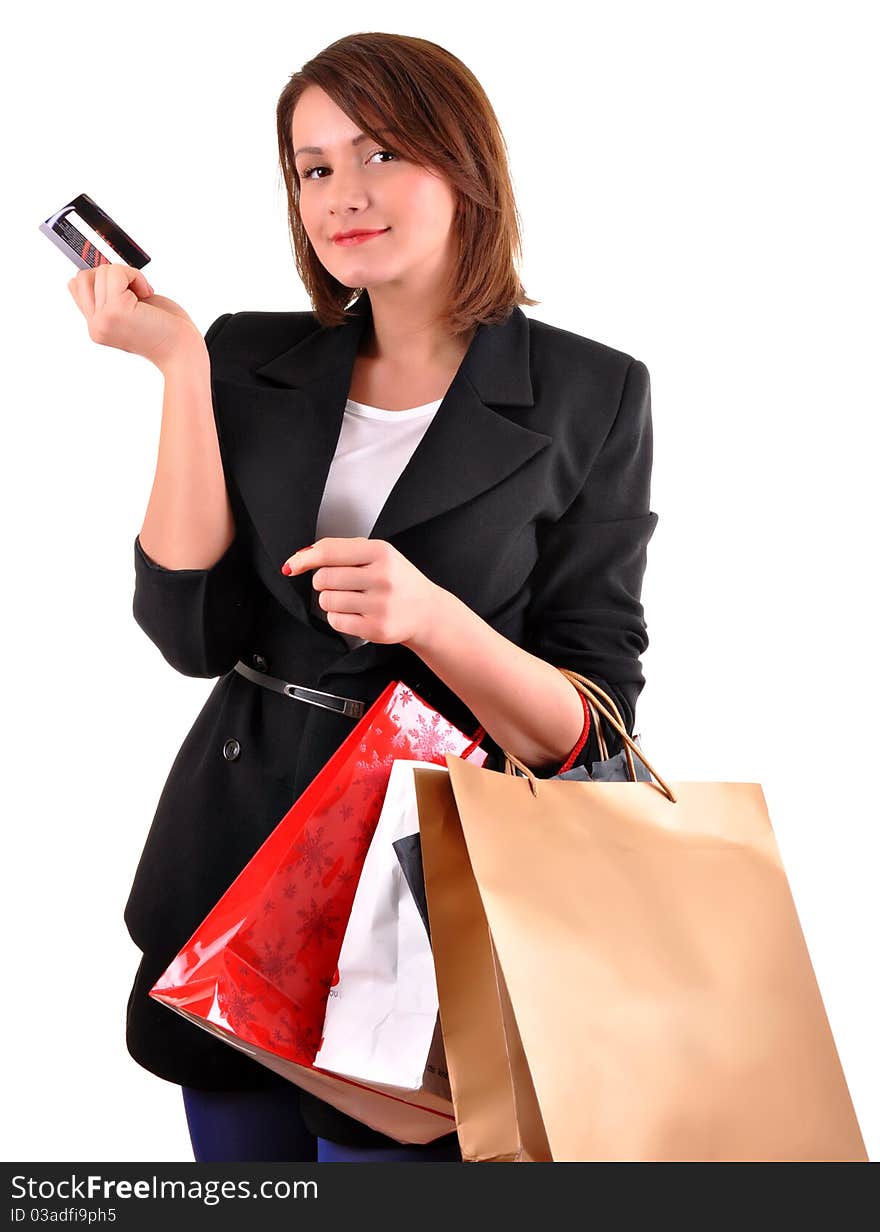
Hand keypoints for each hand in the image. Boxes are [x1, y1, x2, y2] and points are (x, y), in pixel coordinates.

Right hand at [67, 262, 202, 369]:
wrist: (183, 351)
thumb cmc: (166, 330)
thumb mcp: (130, 310)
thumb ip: (108, 295)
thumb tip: (97, 269)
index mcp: (97, 326)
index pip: (77, 286)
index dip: (101, 279)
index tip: (127, 291)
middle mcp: (95, 326)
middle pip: (84, 276)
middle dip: (113, 275)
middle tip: (136, 294)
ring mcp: (102, 320)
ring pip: (102, 271)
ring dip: (128, 275)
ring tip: (143, 297)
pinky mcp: (115, 311)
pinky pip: (116, 272)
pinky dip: (135, 275)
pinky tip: (147, 293)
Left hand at [282, 537, 441, 646]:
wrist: (426, 612)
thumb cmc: (398, 580)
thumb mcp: (378, 554)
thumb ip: (342, 550)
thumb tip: (301, 556)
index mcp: (381, 552)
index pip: (329, 552)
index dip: (304, 558)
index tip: (292, 565)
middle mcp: (382, 577)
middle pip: (323, 578)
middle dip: (324, 582)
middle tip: (342, 584)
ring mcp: (380, 605)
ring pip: (327, 601)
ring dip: (332, 601)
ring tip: (352, 599)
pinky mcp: (376, 628)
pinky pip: (336, 621)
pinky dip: (339, 618)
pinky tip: (356, 613)